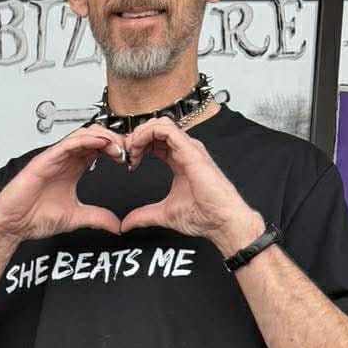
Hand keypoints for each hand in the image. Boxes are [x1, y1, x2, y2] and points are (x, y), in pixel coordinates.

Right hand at [0, 125, 132, 243]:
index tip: (129, 159)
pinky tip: (100, 143)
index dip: (116, 149)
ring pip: (83, 135)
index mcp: (72, 169)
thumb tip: (116, 226)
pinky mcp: (45, 160)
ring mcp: (55, 158)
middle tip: (128, 151)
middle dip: (114, 140)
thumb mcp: (75, 218)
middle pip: (94, 137)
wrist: (12, 225)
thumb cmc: (33, 217)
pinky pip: (68, 143)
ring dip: (103, 137)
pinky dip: (86, 140)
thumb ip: (97, 218)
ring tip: (117, 147)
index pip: (98, 149)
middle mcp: (65, 160)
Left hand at [117, 119, 264, 255]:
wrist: (222, 221)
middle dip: (135, 137)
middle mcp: (184, 151)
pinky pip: (166, 130)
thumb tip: (127, 224)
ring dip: (140, 134)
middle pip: (155, 128)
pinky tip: (137, 150)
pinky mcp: (190, 151)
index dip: (137, 146)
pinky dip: (147, 134)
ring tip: (131, 151)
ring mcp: (188, 148)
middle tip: (125, 154)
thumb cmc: (204, 215)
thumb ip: (144, 216)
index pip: (155, 141)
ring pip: (160, 124)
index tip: (128, 163)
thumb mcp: (164, 214)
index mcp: (180, 160)